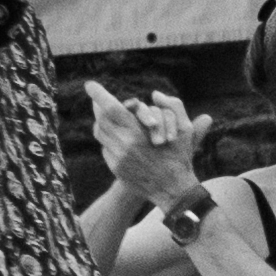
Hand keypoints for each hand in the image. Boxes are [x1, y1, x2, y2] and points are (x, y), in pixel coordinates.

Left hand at [90, 82, 205, 215]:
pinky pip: (106, 148)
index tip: (90, 85)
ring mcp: (117, 158)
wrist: (174, 190)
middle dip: (98, 107)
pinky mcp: (115, 168)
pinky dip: (110, 141)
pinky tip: (120, 140)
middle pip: (100, 119)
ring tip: (108, 118)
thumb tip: (155, 94)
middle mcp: (123, 145)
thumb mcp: (185, 130)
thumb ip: (174, 106)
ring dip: (102, 123)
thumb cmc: (181, 158)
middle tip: (98, 100)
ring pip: (100, 133)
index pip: (110, 108)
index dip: (98, 94)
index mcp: (138, 133)